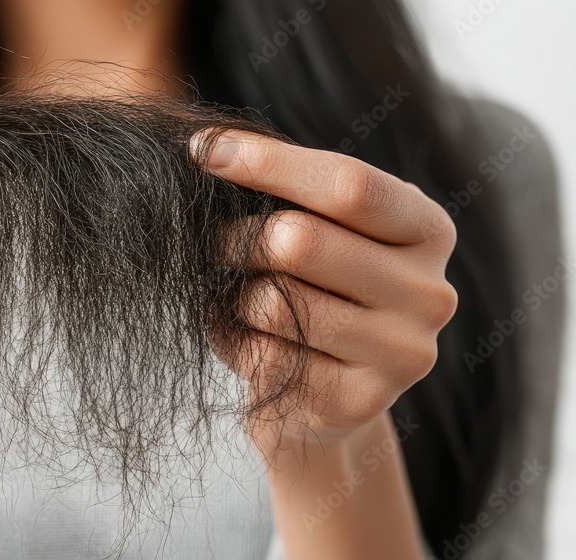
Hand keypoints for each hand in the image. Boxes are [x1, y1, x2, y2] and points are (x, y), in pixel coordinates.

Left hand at [194, 130, 457, 451]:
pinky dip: (236, 344)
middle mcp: (431, 293)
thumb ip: (291, 194)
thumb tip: (209, 146)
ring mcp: (403, 354)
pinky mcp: (362, 403)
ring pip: (274, 303)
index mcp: (428, 230)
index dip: (269, 163)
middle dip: (238, 237)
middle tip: (215, 243)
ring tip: (238, 300)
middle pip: (302, 242)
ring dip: (234, 297)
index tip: (203, 149)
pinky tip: (250, 346)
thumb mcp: (322, 233)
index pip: (348, 184)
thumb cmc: (314, 294)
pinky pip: (265, 357)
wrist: (324, 403)